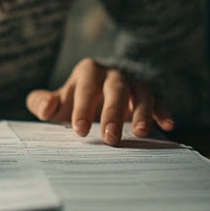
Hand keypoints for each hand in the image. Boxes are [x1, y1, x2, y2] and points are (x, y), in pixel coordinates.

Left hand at [26, 58, 172, 144]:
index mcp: (88, 71)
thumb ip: (42, 102)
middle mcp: (114, 73)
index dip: (82, 109)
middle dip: (113, 113)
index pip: (85, 89)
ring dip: (142, 113)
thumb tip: (46, 108)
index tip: (80, 131)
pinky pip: (161, 100)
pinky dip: (164, 111)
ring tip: (141, 133)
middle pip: (115, 90)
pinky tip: (167, 125)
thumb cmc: (78, 96)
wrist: (109, 81)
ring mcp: (135, 81)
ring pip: (141, 93)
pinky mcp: (153, 92)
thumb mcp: (59, 98)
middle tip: (110, 139)